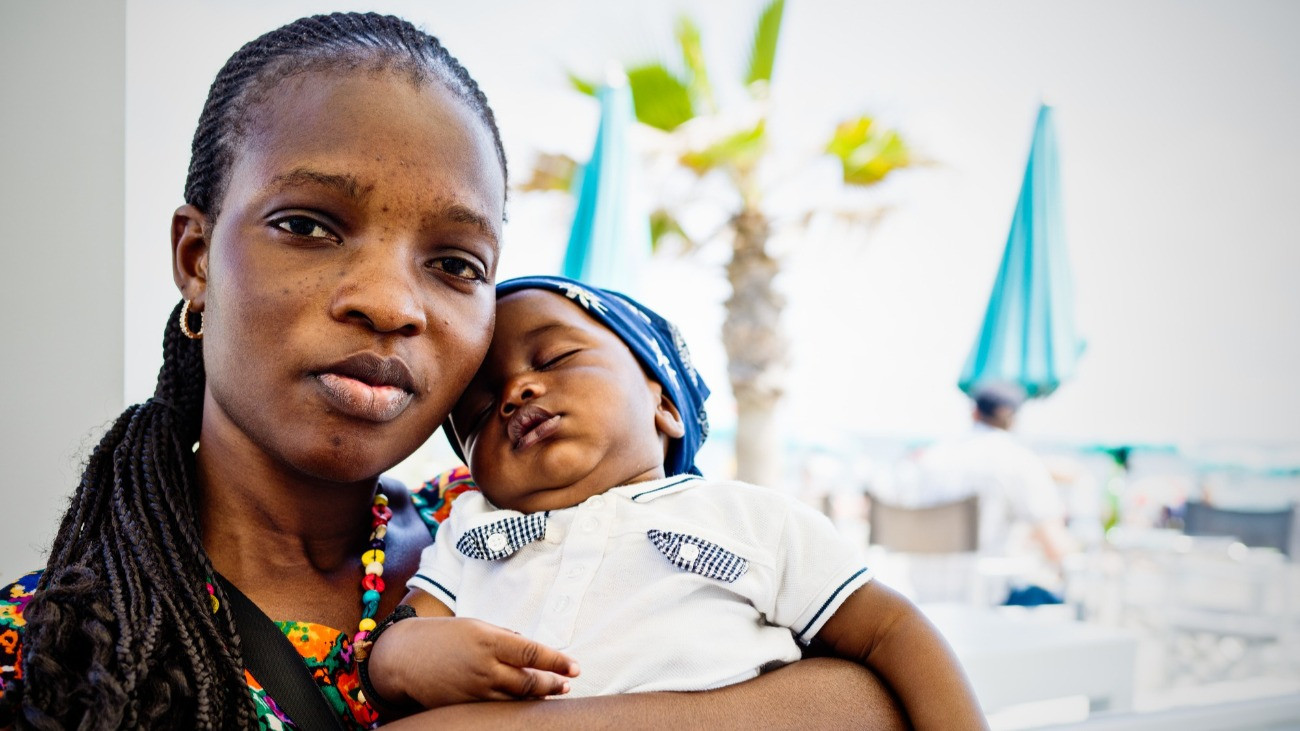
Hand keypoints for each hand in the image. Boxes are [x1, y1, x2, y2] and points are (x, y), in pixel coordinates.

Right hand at [368, 616, 580, 710]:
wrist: (403, 657)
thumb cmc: (442, 636)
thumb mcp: (476, 626)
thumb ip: (504, 638)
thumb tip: (529, 648)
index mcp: (488, 641)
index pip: (532, 653)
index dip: (557, 661)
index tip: (574, 667)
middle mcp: (485, 667)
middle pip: (529, 680)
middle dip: (552, 683)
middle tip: (567, 683)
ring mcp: (476, 689)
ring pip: (516, 697)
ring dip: (538, 696)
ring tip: (555, 692)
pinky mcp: (467, 705)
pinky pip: (498, 706)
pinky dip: (515, 704)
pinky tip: (526, 702)